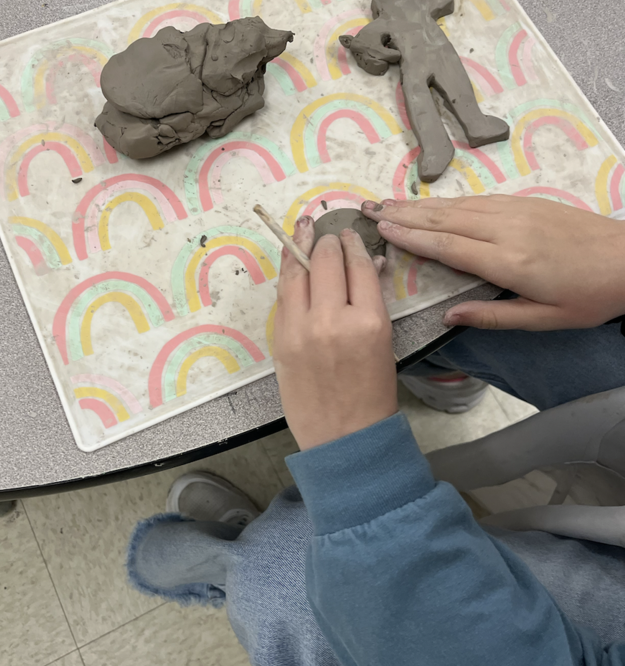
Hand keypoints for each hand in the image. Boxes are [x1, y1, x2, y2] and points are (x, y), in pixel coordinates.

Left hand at [273, 217, 397, 450]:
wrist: (344, 437)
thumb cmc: (372, 393)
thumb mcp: (384, 343)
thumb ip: (370, 302)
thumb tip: (364, 265)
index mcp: (369, 321)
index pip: (358, 266)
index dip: (352, 244)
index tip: (349, 234)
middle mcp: (333, 319)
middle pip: (325, 262)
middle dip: (326, 241)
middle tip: (327, 232)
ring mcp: (302, 329)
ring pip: (297, 273)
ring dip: (299, 246)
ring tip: (302, 228)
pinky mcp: (281, 340)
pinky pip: (284, 296)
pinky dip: (288, 275)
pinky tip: (290, 262)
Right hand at [362, 194, 624, 330]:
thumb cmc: (589, 297)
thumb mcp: (544, 319)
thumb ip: (494, 316)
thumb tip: (448, 316)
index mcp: (509, 262)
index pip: (448, 247)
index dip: (411, 237)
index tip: (380, 230)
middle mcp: (507, 230)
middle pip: (445, 220)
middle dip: (403, 214)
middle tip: (367, 209)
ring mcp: (516, 211)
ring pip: (458, 206)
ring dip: (419, 204)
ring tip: (388, 202)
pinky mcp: (526, 202)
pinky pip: (477, 200)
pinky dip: (447, 201)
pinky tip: (430, 203)